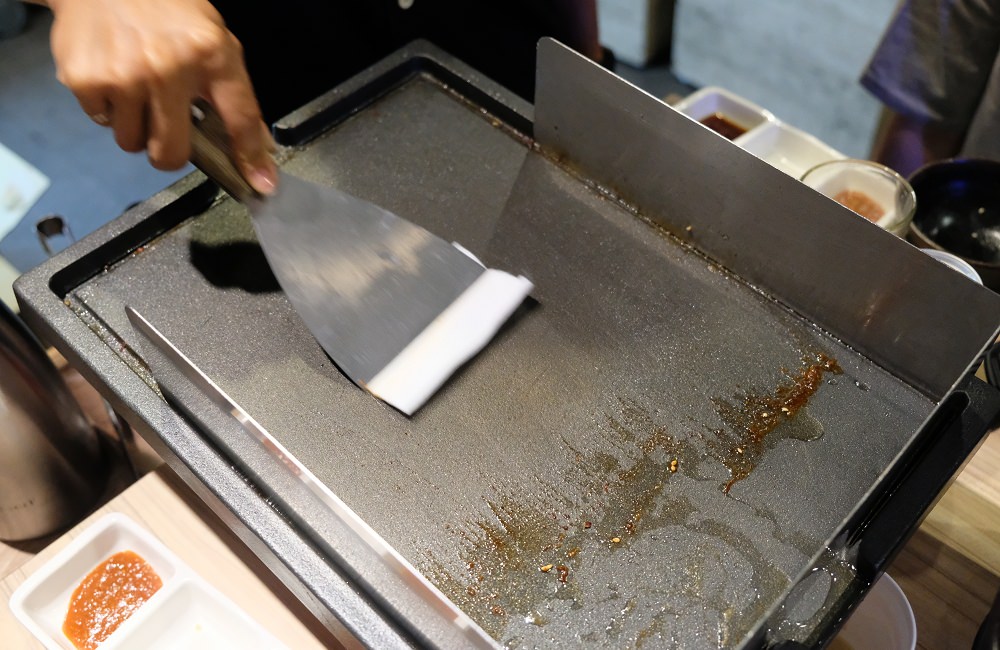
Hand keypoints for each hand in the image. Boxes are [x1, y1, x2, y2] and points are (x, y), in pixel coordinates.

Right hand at [45, 0, 276, 193]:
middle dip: (170, 153)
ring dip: (136, 127)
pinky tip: (113, 75)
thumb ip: (234, 92)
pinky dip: (108, 108)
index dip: (251, 157)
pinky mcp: (86, 80)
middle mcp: (168, 68)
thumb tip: (259, 148)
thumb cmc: (164, 9)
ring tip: (137, 89)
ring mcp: (124, 76)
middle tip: (167, 130)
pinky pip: (102, 121)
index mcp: (210, 53)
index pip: (239, 117)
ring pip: (132, 143)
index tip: (261, 184)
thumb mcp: (213, 39)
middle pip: (171, 154)